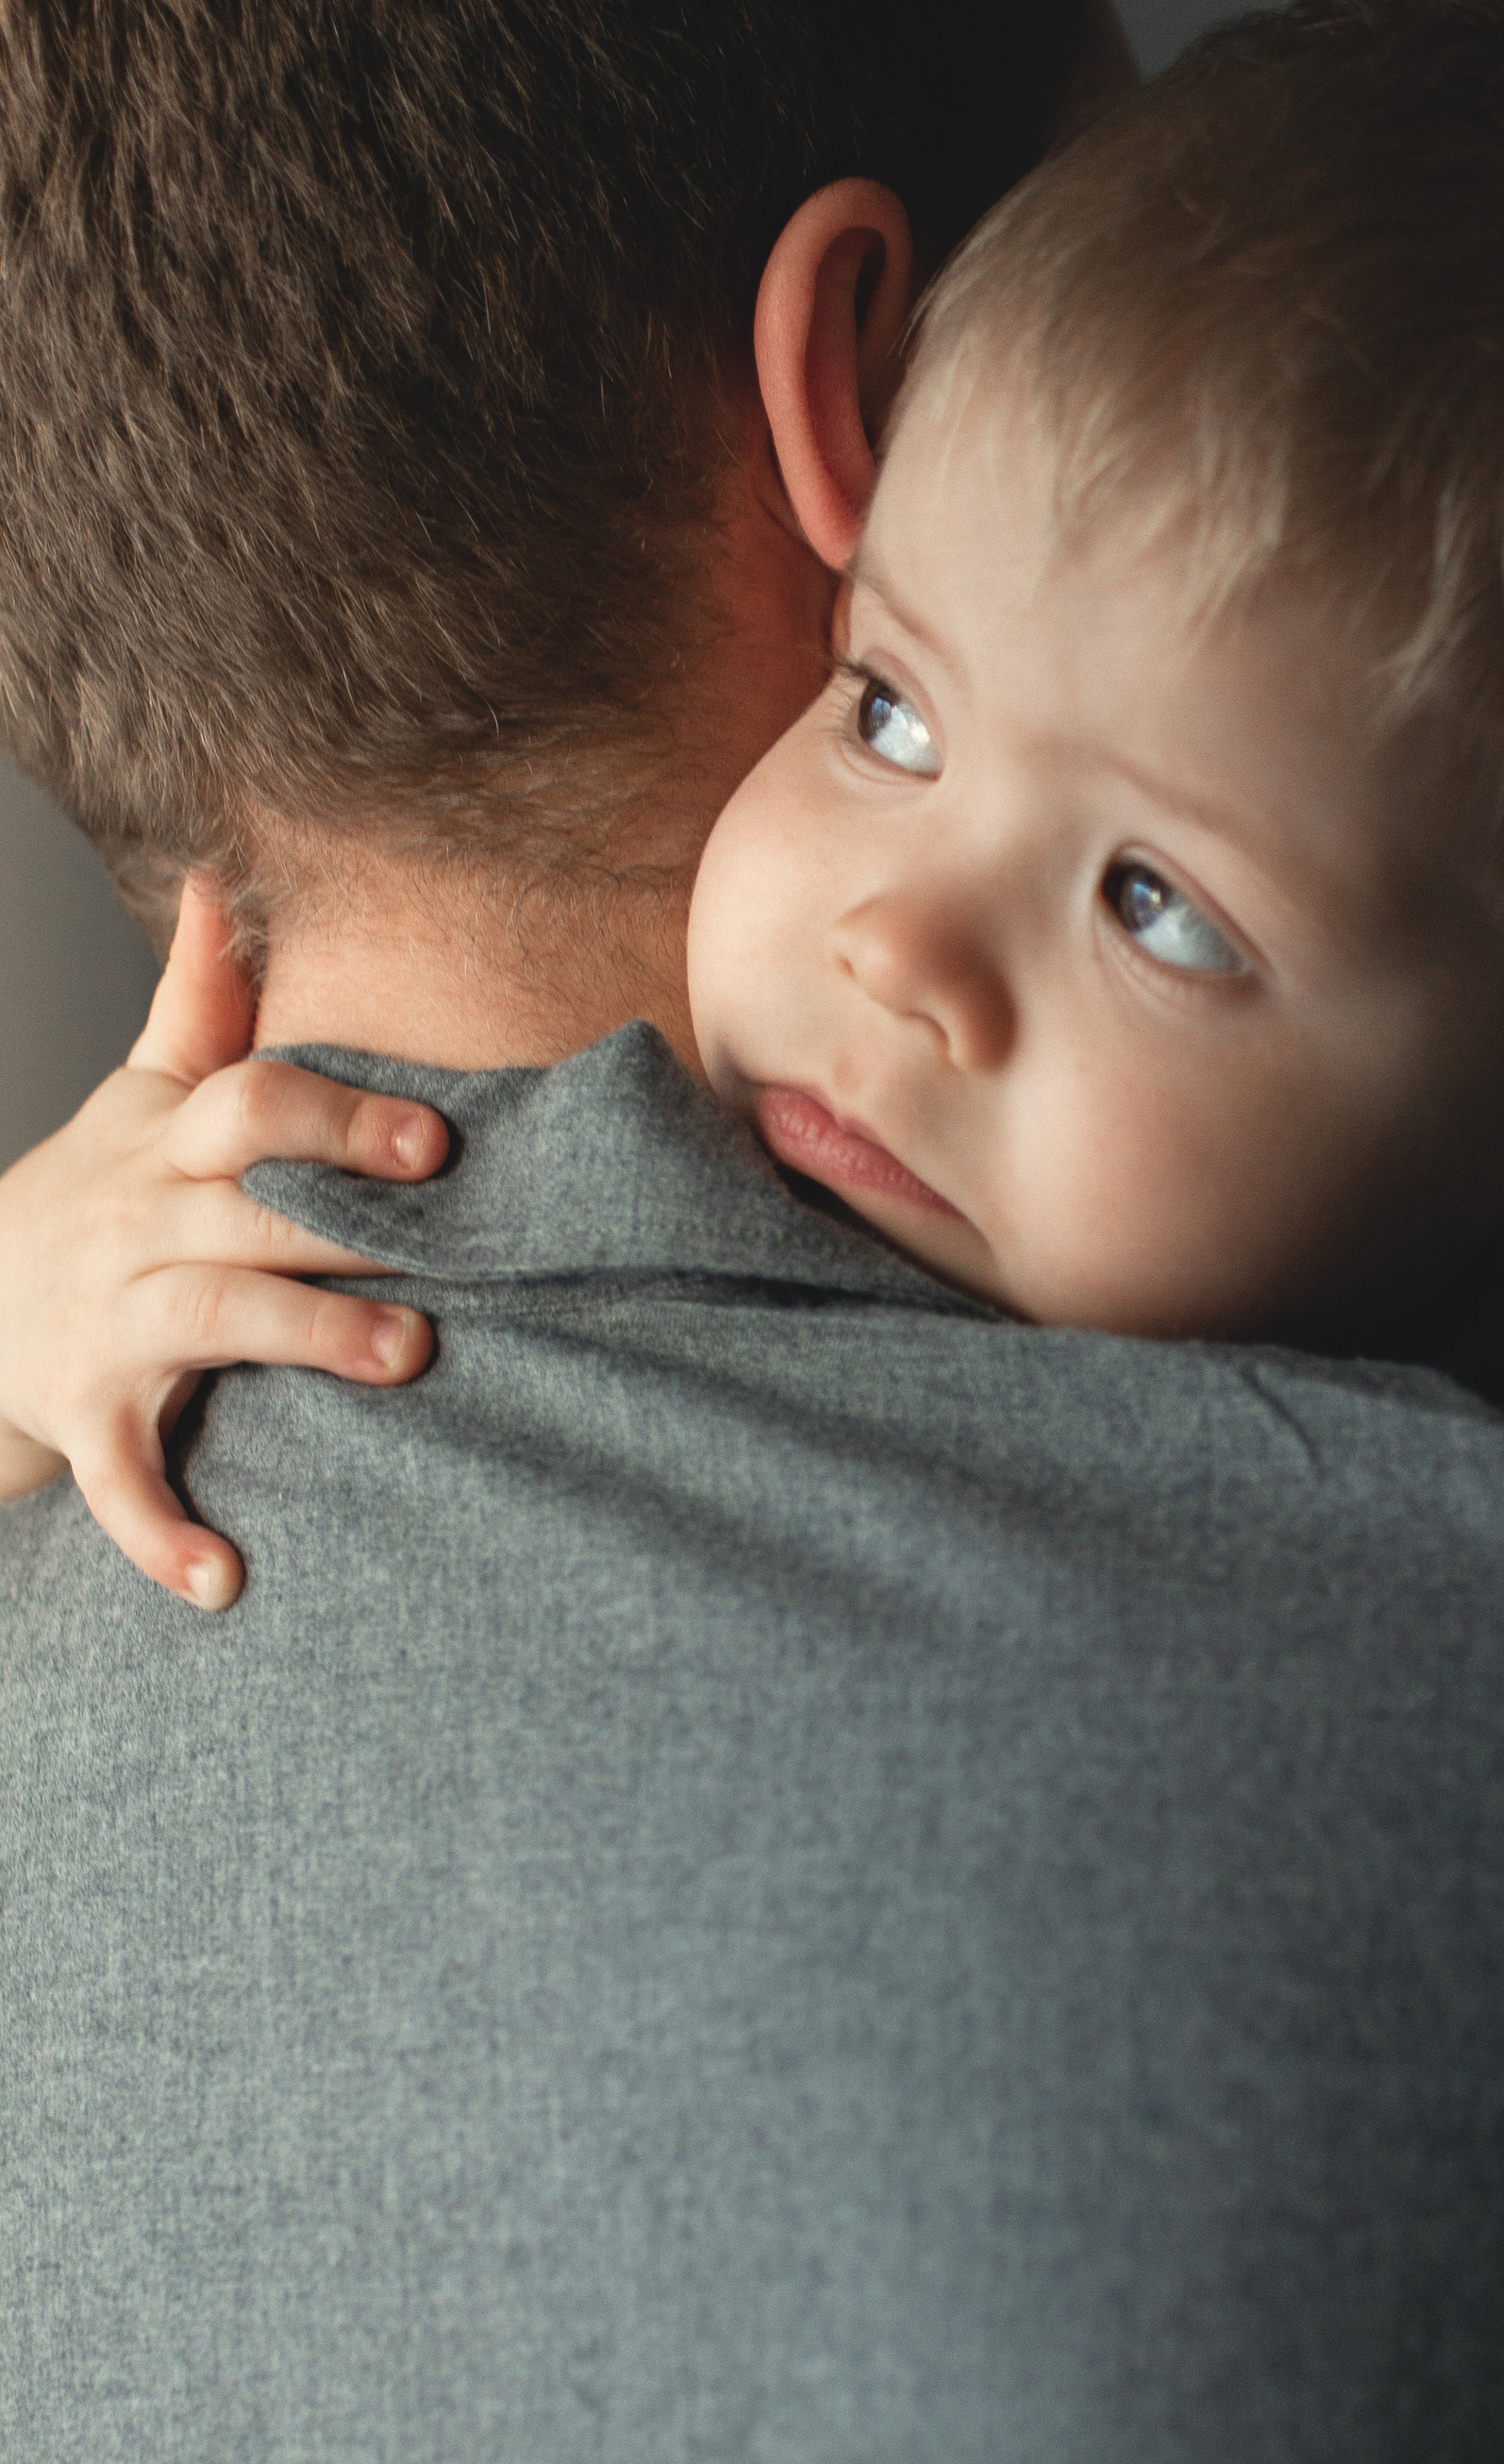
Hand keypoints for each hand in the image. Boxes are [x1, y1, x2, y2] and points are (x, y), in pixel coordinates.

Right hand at [0, 882, 447, 1607]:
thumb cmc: (98, 1194)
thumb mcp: (139, 1094)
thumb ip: (195, 1002)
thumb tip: (221, 882)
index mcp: (168, 1145)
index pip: (252, 1107)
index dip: (340, 1118)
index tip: (440, 1141)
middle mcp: (141, 1223)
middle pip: (255, 1213)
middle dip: (352, 1232)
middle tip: (461, 1259)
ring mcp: (107, 1321)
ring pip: (214, 1322)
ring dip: (308, 1341)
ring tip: (405, 1360)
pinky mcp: (83, 1415)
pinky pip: (123, 1477)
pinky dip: (164, 1532)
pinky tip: (223, 1581)